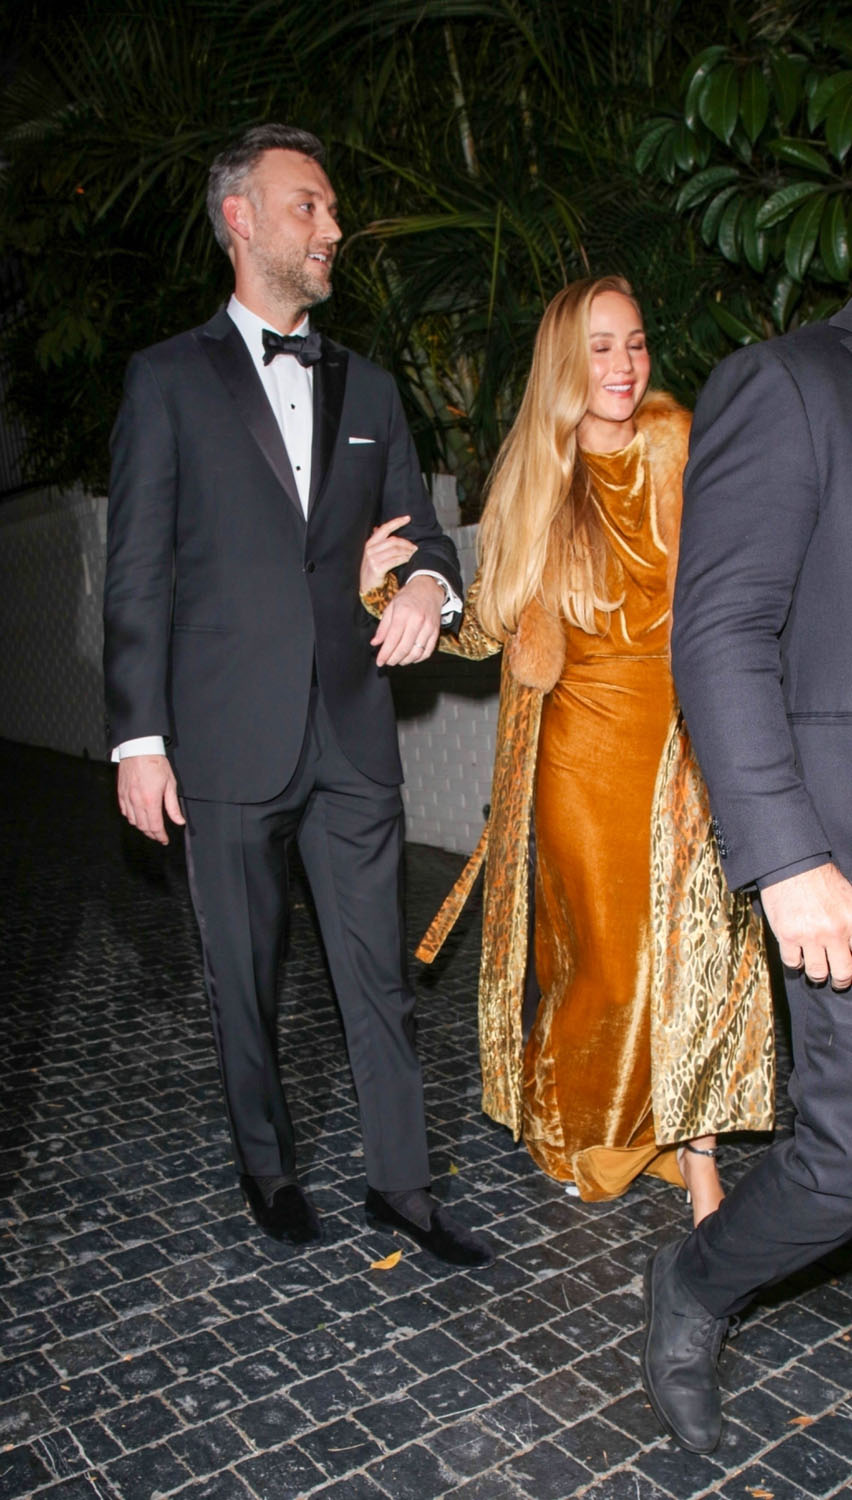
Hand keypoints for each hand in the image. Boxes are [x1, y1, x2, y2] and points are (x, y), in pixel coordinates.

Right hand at [117, 754, 184, 845]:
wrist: (139, 749)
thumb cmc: (155, 763)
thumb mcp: (170, 784)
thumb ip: (173, 806)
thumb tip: (179, 821)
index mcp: (151, 801)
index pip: (155, 826)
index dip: (160, 836)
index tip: (164, 840)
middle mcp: (137, 802)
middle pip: (143, 826)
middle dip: (152, 834)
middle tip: (158, 835)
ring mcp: (127, 798)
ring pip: (132, 821)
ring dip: (141, 827)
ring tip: (149, 827)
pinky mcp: (121, 793)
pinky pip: (124, 811)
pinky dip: (131, 817)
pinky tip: (137, 816)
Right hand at [360, 515, 416, 592]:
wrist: (368, 589)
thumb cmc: (374, 571)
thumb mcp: (374, 555)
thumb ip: (380, 543)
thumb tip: (383, 528)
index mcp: (370, 544)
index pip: (384, 528)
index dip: (397, 522)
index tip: (408, 518)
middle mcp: (370, 549)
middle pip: (393, 540)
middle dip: (406, 543)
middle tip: (415, 548)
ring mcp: (372, 559)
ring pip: (396, 550)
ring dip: (407, 552)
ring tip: (413, 554)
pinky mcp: (377, 568)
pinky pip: (395, 560)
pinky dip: (404, 559)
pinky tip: (408, 560)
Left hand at [371, 573, 442, 667]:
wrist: (428, 588)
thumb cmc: (408, 597)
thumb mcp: (391, 607)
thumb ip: (383, 627)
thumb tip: (375, 643)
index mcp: (403, 613)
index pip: (392, 639)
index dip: (385, 654)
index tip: (379, 661)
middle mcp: (417, 621)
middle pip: (404, 648)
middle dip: (393, 659)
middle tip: (387, 662)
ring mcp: (428, 627)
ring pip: (416, 652)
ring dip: (405, 660)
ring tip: (398, 660)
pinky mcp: (435, 632)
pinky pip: (427, 651)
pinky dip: (418, 658)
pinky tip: (410, 657)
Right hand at [760, 862, 851, 987]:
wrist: (792, 866)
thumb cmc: (822, 881)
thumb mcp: (851, 899)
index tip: (850, 966)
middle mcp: (834, 930)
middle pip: (843, 973)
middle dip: (842, 980)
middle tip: (839, 979)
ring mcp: (810, 935)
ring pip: (818, 973)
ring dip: (819, 974)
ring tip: (818, 969)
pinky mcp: (788, 935)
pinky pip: (793, 963)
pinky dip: (796, 962)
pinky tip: (799, 954)